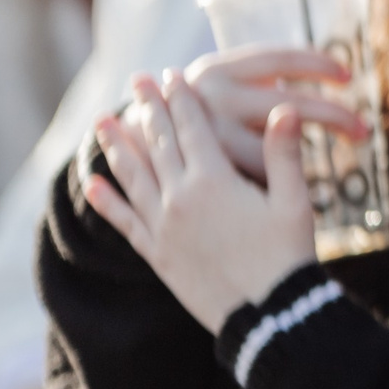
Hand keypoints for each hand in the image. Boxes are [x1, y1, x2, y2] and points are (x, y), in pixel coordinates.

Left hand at [87, 76, 320, 331]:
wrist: (266, 313)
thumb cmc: (286, 255)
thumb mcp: (295, 201)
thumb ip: (285, 153)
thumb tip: (286, 108)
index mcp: (214, 181)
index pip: (192, 129)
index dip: (181, 100)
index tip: (171, 75)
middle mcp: (180, 198)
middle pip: (158, 145)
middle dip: (147, 110)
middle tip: (136, 82)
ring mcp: (164, 227)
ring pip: (133, 177)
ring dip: (116, 147)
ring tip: (103, 122)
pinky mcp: (157, 253)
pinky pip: (124, 221)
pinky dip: (106, 201)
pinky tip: (93, 184)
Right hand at [168, 47, 367, 182]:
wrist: (139, 147)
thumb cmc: (201, 110)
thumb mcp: (224, 83)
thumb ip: (265, 78)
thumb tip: (333, 69)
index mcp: (218, 71)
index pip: (281, 58)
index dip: (319, 63)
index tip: (349, 75)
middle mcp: (212, 100)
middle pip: (291, 104)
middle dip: (334, 114)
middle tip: (365, 127)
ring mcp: (209, 139)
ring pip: (279, 144)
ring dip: (320, 140)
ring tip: (356, 138)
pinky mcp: (211, 172)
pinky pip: (261, 174)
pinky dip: (287, 174)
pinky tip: (315, 178)